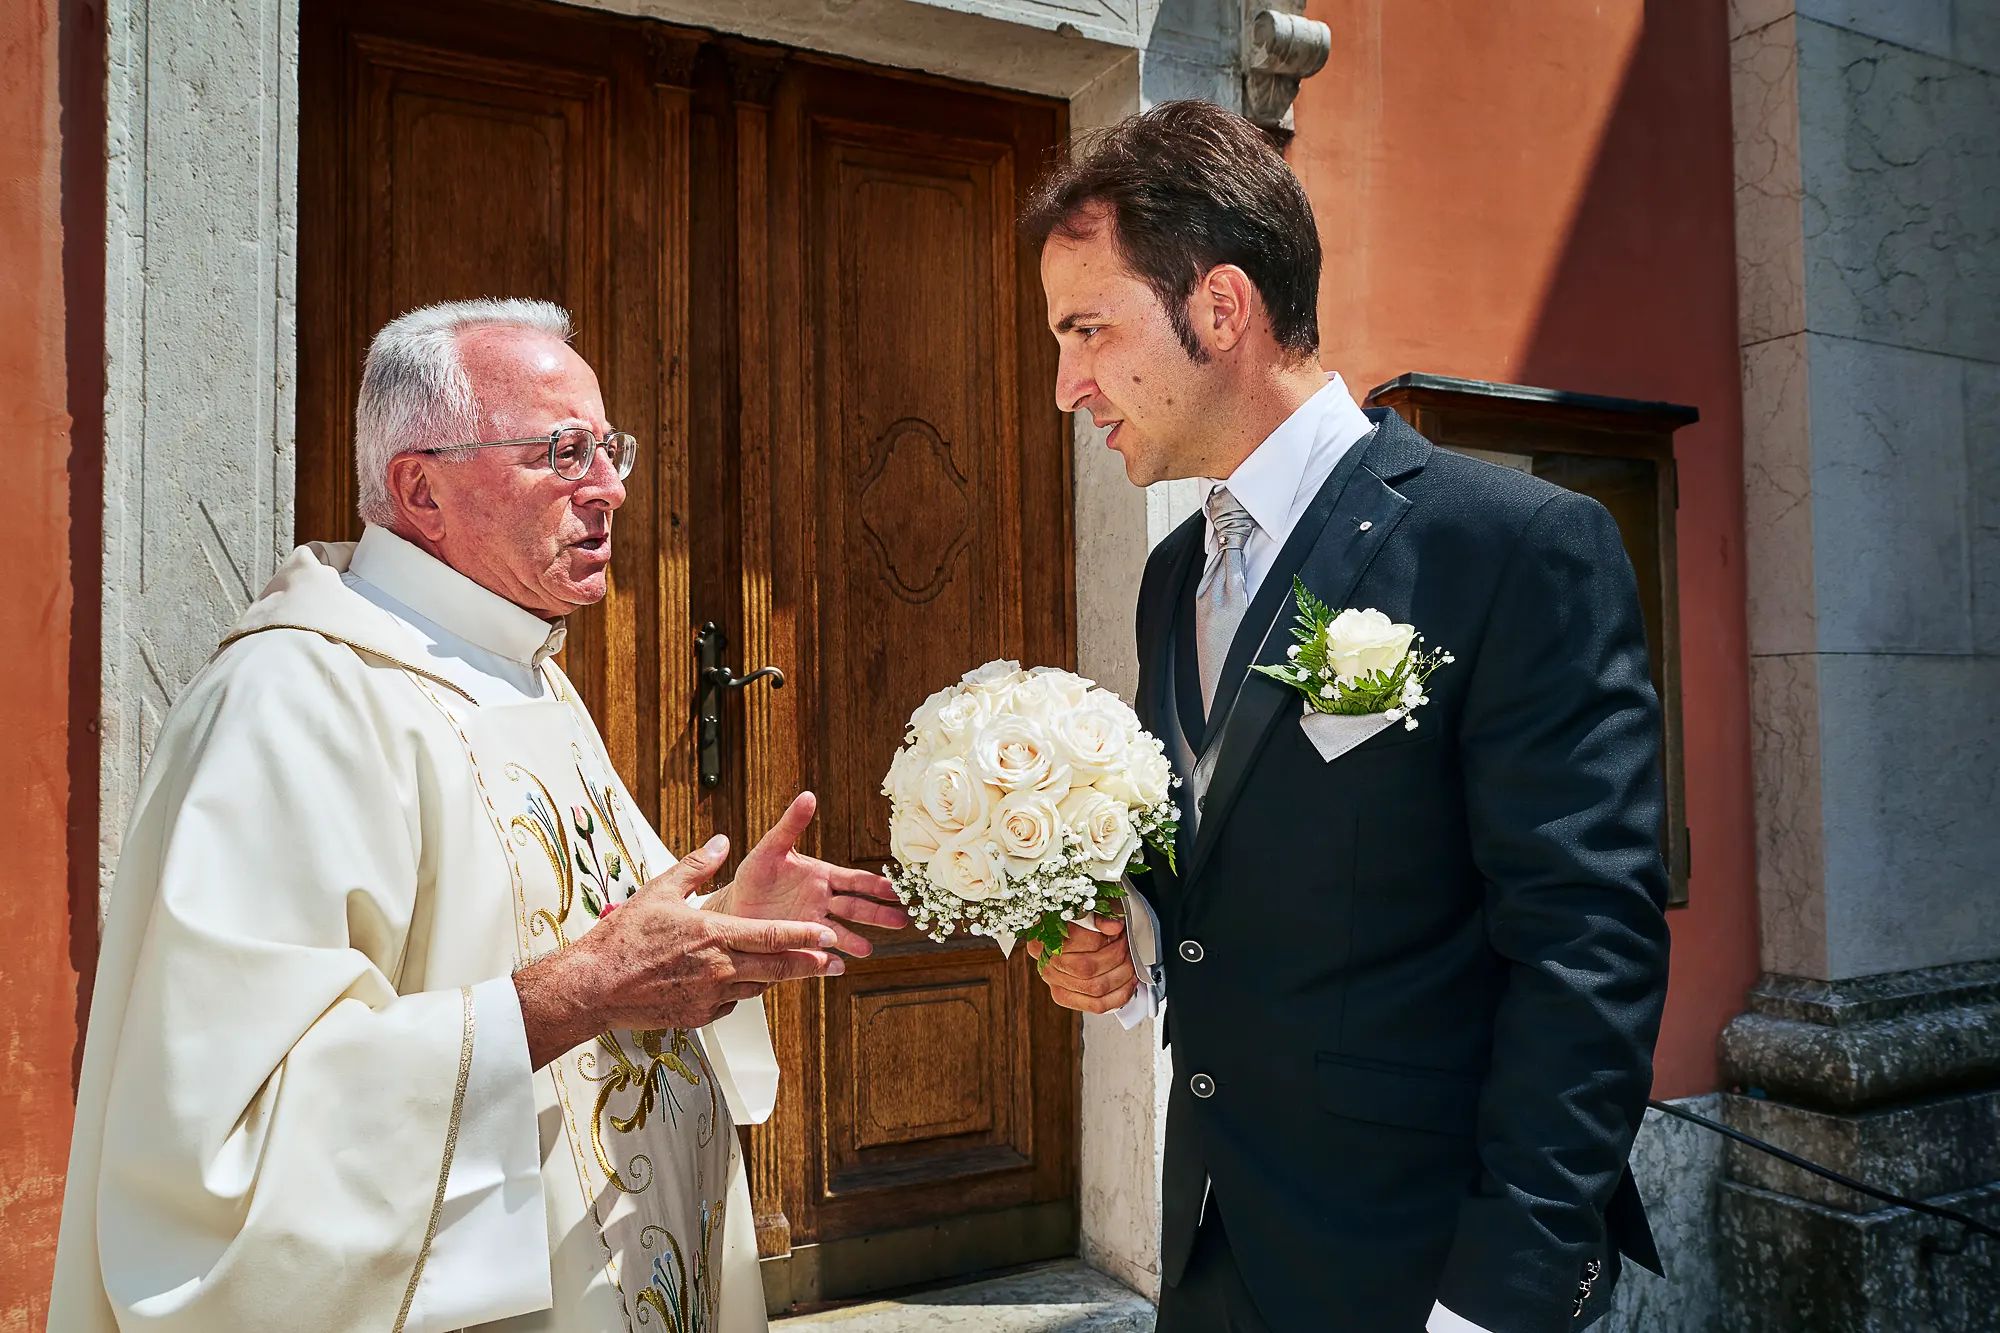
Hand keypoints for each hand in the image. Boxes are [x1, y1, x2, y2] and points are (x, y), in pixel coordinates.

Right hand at [514, 835, 843, 1067]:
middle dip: (809, 965)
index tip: (828, 936)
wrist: (593, 986)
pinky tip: (734, 982)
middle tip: (832, 963)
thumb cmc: (622, 939)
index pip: (772, 935)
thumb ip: (697, 865)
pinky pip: (729, 1003)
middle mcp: (718, 969)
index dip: (805, 936)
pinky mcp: (697, 1017)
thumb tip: (722, 842)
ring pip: (755, 988)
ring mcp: (709, 997)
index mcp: (713, 935)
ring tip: (792, 970)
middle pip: (777, 969)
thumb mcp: (660, 890)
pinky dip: (737, 992)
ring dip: (774, 979)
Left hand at [705, 792, 909, 955]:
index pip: (855, 881)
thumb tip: (808, 795)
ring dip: (855, 940)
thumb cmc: (754, 875)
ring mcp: (813, 924)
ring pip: (841, 932)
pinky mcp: (800, 942)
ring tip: (868, 949)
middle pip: (856, 908)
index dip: (875, 885)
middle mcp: (823, 902)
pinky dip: (830, 957)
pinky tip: (840, 965)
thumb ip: (791, 824)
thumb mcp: (771, 847)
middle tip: (902, 920)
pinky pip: (819, 950)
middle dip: (878, 914)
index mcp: (822, 877)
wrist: (733, 907)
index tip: (895, 889)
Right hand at [1028, 915, 1137, 1013]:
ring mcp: (1054, 981)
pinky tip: (1127, 984)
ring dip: (1121, 975)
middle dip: (1116, 956)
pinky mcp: (1065, 995)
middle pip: (1086, 968)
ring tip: (1129, 961)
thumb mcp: (1089, 903)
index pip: (1074, 941)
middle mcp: (1045, 960)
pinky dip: (1118, 996)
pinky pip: (1096, 1005)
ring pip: (1095, 989)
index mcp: (1043, 935)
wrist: (1068, 924)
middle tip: (1125, 944)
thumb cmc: (1078, 913)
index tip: (1116, 930)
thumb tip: (1113, 927)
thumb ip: (1100, 912)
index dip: (1102, 937)